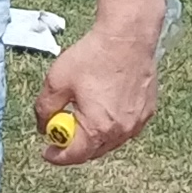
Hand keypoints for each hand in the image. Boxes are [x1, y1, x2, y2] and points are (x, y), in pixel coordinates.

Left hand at [38, 15, 163, 166]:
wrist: (128, 36)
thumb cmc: (94, 56)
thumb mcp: (56, 82)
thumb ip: (45, 109)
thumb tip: (43, 125)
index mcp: (98, 128)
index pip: (75, 155)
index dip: (58, 156)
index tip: (47, 152)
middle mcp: (122, 131)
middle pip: (94, 151)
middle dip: (75, 147)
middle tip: (61, 135)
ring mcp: (138, 122)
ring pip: (111, 140)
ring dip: (95, 136)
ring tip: (82, 116)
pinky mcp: (148, 110)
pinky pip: (126, 127)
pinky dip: (112, 124)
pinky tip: (104, 105)